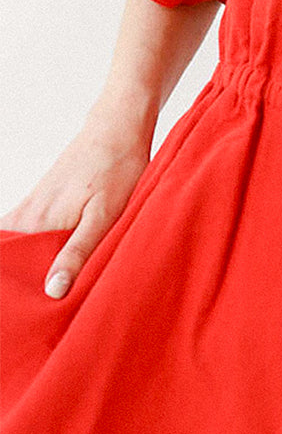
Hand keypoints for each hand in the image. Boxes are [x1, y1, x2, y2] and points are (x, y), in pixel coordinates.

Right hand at [0, 106, 151, 297]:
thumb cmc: (116, 169)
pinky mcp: (46, 196)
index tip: (16, 304)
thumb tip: (51, 290)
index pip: (7, 259)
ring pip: (18, 240)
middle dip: (16, 277)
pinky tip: (47, 257)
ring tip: (37, 289)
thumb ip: (77, 253)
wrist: (118, 127)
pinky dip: (31, 244)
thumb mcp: (104, 217)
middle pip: (11, 253)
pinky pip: (27, 226)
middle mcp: (30, 213)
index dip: (10, 281)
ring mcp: (36, 203)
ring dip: (25, 262)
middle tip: (28, 306)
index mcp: (40, 222)